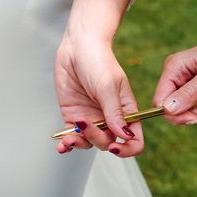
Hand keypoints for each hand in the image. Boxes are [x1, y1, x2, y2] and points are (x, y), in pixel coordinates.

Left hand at [54, 39, 142, 156]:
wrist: (77, 46)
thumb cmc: (99, 60)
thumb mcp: (108, 86)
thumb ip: (115, 112)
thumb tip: (124, 136)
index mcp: (126, 113)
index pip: (134, 140)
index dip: (127, 149)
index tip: (114, 146)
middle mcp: (110, 119)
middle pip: (108, 143)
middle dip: (96, 138)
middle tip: (84, 123)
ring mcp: (92, 120)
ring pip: (89, 143)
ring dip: (79, 144)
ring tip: (69, 138)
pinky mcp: (74, 117)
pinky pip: (73, 137)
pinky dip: (67, 144)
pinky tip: (62, 146)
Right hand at [153, 26, 196, 125]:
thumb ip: (190, 93)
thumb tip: (168, 109)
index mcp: (174, 68)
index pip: (160, 100)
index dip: (174, 113)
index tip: (194, 116)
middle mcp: (178, 78)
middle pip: (173, 111)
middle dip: (193, 113)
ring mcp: (189, 87)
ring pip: (188, 115)